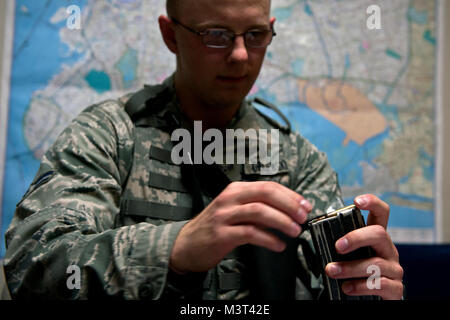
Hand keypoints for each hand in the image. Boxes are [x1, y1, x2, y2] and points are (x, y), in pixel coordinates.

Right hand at [169, 181, 311, 273]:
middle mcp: (230, 198)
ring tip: (295, 231)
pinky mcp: (222, 234)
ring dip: (282, 221)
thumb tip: (288, 209)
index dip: (290, 195)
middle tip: (303, 216)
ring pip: (259, 212)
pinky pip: (250, 233)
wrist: (186, 244)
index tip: (305, 205)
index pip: (268, 186)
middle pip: (265, 194)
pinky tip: (279, 245)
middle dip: (289, 204)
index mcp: (235, 190)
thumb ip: (256, 206)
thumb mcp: (233, 209)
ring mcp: (224, 216)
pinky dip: (269, 239)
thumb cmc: (215, 227)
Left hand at [325, 194, 403, 299]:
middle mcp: (388, 250)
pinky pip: (380, 285)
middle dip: (356, 238)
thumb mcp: (350, 256)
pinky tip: (346, 288)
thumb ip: (342, 245)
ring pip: (375, 264)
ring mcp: (394, 269)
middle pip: (379, 234)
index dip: (372, 203)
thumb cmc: (356, 274)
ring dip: (349, 268)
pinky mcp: (395, 289)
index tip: (356, 201)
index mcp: (376, 238)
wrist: (368, 302)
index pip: (381, 213)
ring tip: (331, 271)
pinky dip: (360, 286)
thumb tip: (319, 235)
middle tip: (337, 246)